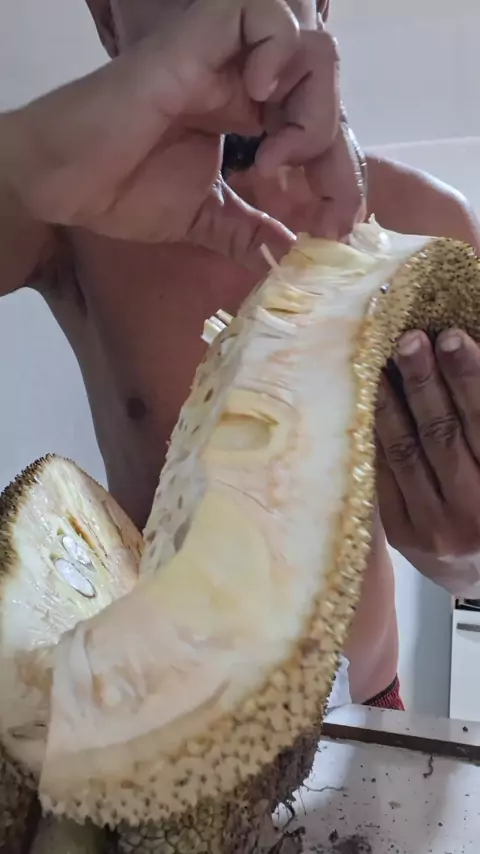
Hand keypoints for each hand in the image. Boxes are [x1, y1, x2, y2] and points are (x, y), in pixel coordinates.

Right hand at [4, 0, 363, 270]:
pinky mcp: (196, 40)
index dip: (341, 171)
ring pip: (308, 41)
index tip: (339, 224)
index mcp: (248, 113)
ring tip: (281, 154)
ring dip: (314, 105)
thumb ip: (249, 231)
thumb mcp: (204, 219)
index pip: (320, 124)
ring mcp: (222, 56)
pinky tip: (261, 102)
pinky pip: (259, 14)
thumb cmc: (123, 190)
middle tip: (329, 207)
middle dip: (339, 151)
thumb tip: (291, 254)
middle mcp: (243, 77)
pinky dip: (277, 51)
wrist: (67, 182)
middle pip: (326, 85)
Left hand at [375, 329, 479, 592]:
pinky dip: (376, 436)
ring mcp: (432, 526)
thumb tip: (465, 368)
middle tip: (410, 339)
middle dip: (424, 381)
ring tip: (381, 362)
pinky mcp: (402, 534)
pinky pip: (383, 475)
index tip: (452, 338)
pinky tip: (368, 403)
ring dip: (390, 402)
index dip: (468, 377)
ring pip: (405, 452)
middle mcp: (471, 510)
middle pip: (441, 433)